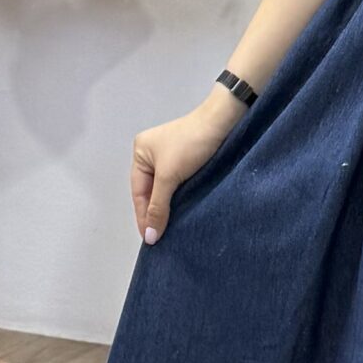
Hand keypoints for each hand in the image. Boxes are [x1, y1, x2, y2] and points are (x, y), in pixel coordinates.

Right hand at [130, 93, 238, 242]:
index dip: (144, 217)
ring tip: (170, 232)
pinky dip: (179, 199)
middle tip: (160, 240)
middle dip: (154, 214)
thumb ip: (158, 206)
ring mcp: (171, 157)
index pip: (139, 192)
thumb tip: (150, 237)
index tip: (150, 240)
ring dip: (168, 208)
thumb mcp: (169, 176)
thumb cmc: (191, 145)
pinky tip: (182, 214)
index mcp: (140, 152)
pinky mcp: (188, 160)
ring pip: (165, 189)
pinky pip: (178, 184)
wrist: (224, 122)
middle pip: (150, 191)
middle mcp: (152, 154)